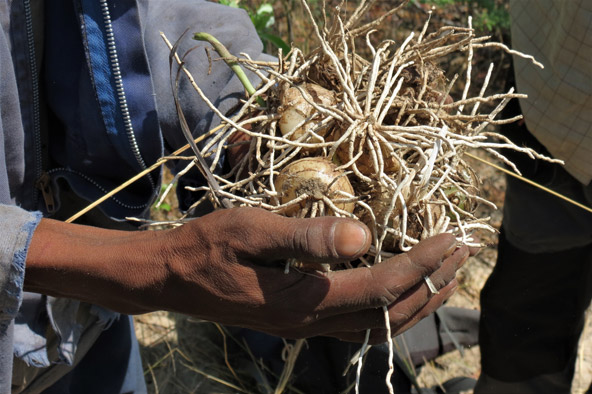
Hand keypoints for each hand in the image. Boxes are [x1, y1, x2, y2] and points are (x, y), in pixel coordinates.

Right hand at [25, 207, 467, 343]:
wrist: (173, 278)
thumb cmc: (208, 247)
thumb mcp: (252, 231)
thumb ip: (307, 237)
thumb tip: (366, 236)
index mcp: (305, 299)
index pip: (383, 286)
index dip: (422, 262)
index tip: (451, 237)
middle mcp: (314, 322)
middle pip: (392, 312)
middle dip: (434, 283)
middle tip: (465, 253)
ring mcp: (309, 327)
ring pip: (381, 324)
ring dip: (419, 298)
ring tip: (447, 272)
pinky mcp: (303, 321)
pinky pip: (362, 322)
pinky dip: (393, 306)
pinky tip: (401, 289)